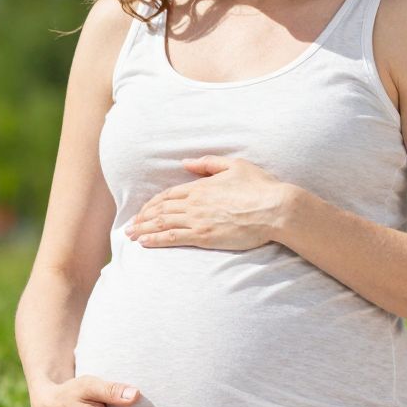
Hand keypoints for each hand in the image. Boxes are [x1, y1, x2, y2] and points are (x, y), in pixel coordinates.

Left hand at [125, 156, 293, 251]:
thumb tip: (186, 162)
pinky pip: (173, 238)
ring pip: (162, 224)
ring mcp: (198, 220)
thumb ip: (208, 163)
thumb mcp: (234, 165)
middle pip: (160, 210)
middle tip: (131, 226)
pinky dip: (156, 240)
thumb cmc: (260, 186)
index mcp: (201, 186)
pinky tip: (144, 244)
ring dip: (144, 230)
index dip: (152, 204)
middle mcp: (194, 202)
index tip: (144, 211)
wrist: (275, 208)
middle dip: (143, 218)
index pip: (168, 195)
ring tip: (131, 236)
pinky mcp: (204, 236)